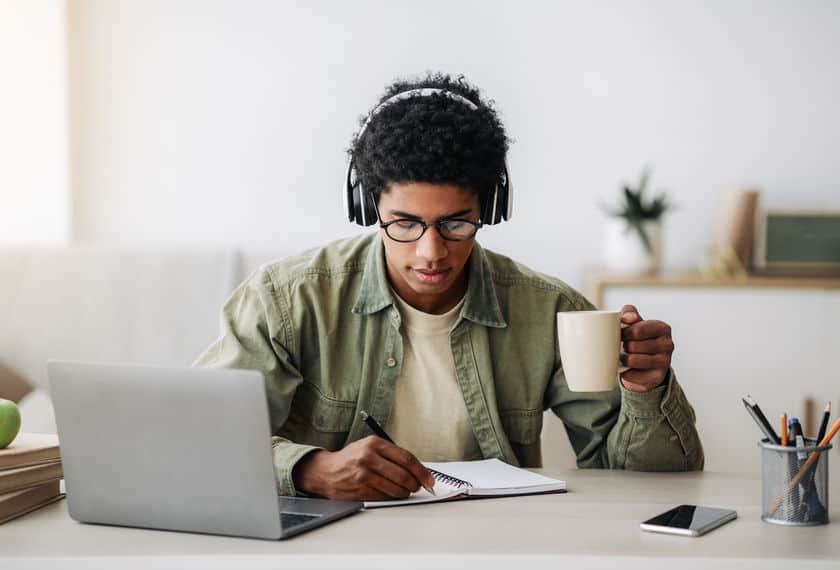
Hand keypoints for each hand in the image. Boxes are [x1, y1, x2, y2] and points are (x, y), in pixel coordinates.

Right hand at [291, 436, 434, 500]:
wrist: (325, 471)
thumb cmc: (351, 458)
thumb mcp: (369, 447)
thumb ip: (391, 455)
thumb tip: (417, 469)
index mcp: (374, 443)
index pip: (406, 457)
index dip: (421, 470)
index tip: (429, 479)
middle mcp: (369, 457)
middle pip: (403, 474)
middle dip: (416, 484)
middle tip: (419, 487)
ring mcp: (364, 474)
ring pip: (396, 488)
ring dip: (405, 492)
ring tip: (405, 491)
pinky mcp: (360, 489)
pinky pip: (384, 496)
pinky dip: (392, 497)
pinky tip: (391, 493)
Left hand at [619, 304, 673, 392]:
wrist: (643, 363)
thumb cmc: (636, 337)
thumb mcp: (632, 321)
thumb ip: (628, 312)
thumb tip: (627, 318)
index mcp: (662, 328)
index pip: (637, 330)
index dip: (624, 333)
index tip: (620, 335)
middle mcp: (668, 344)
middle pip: (633, 346)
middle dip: (623, 347)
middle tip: (623, 347)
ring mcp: (665, 362)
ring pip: (633, 360)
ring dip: (623, 359)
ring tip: (623, 357)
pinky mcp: (658, 376)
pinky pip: (633, 375)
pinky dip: (625, 373)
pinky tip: (625, 370)